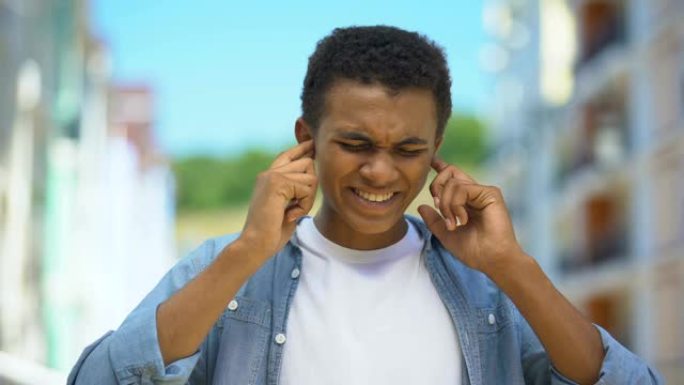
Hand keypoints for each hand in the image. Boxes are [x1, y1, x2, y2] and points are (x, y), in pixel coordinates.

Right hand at [239, 140, 316, 257]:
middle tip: (296, 208)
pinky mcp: (277, 182)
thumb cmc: (271, 233)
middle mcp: (269, 173)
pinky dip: (304, 205)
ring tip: (291, 212)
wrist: (255, 244)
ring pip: (310, 177)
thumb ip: (296, 191)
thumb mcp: (287, 207)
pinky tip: (289, 214)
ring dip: (308, 199)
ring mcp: (272, 175)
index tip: (312, 143)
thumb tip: (312, 175)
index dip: (302, 148)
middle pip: (307, 163)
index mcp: (268, 177)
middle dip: (311, 188)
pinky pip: (307, 188)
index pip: (288, 155)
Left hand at [417, 157, 524, 275]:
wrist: (492, 260)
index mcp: (466, 200)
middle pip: (449, 172)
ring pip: (452, 182)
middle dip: (436, 186)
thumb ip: (434, 220)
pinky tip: (462, 219)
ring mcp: (483, 191)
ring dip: (446, 205)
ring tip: (453, 223)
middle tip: (437, 206)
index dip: (440, 166)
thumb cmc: (474, 251)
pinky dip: (456, 205)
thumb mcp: (446, 235)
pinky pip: (462, 189)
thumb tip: (421, 206)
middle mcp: (474, 193)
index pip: (452, 177)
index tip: (431, 160)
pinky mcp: (490, 193)